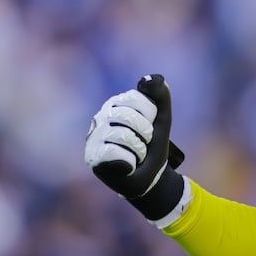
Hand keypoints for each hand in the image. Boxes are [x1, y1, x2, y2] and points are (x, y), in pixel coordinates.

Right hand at [86, 74, 187, 221]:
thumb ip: (160, 96)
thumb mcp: (162, 120)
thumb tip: (152, 78)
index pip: (135, 99)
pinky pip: (116, 154)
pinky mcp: (93, 157)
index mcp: (116, 103)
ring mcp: (94, 137)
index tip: (150, 128)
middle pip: (129, 117)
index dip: (150, 116)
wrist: (150, 178)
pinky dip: (130, 163)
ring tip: (136, 155)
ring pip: (124, 136)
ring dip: (139, 151)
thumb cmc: (153, 146)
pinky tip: (126, 166)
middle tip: (144, 144)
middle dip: (146, 134)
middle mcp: (100, 117)